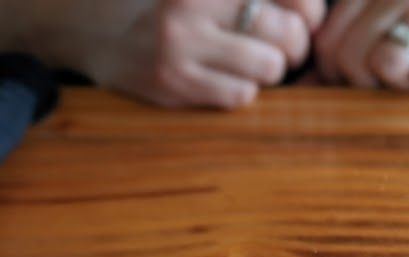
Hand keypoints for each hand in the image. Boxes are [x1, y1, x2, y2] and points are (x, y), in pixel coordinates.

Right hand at [81, 0, 324, 108]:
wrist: (95, 29)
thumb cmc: (167, 8)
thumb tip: (313, 13)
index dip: (310, 11)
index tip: (305, 20)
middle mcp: (194, 3)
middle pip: (287, 33)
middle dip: (294, 48)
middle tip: (280, 50)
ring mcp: (182, 43)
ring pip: (269, 67)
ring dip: (266, 71)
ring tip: (247, 64)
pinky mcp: (174, 81)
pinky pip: (241, 95)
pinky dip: (241, 92)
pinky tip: (221, 80)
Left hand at [314, 0, 408, 92]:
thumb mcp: (380, 53)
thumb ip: (337, 66)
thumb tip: (296, 96)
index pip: (326, 41)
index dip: (341, 76)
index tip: (369, 80)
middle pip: (350, 54)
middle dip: (369, 86)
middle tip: (400, 85)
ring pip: (387, 63)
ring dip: (403, 89)